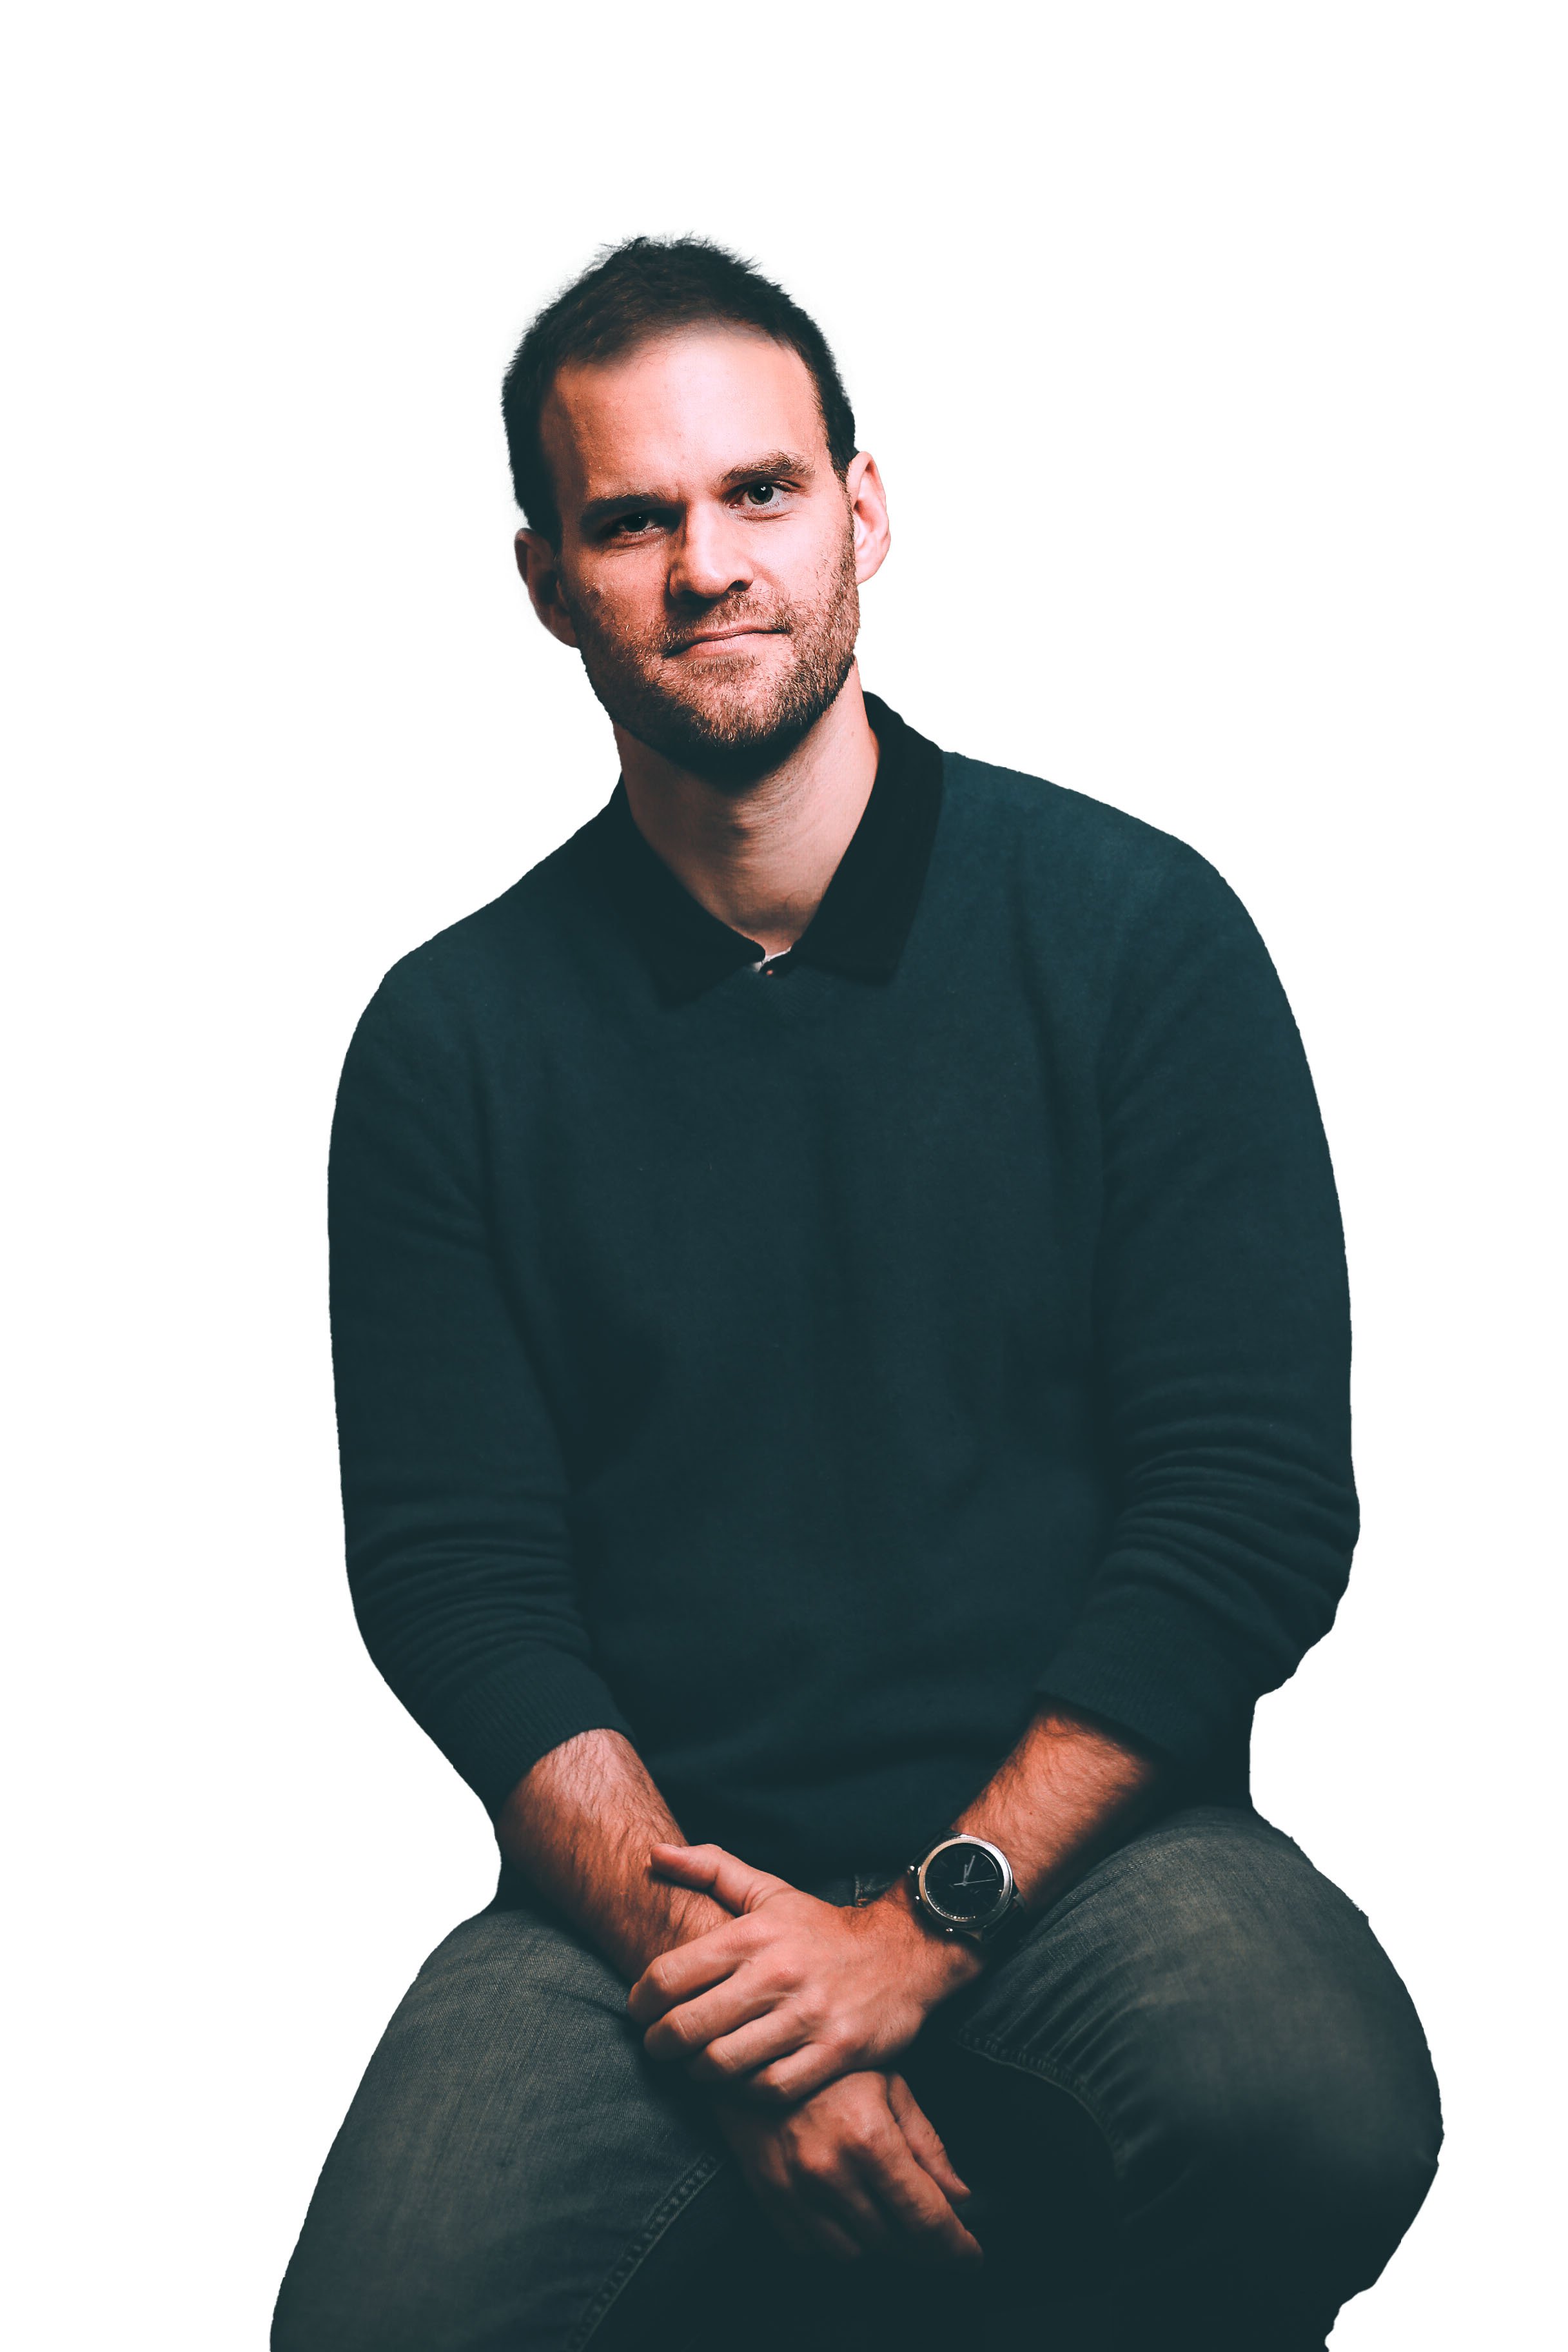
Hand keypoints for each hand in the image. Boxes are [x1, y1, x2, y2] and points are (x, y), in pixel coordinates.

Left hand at [628, 1841, 980, 2102]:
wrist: (904, 1953)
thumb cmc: (822, 1928)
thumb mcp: (768, 1890)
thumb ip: (708, 1868)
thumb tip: (652, 1854)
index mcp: (753, 1934)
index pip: (668, 1975)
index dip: (640, 2001)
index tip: (639, 2011)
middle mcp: (777, 1974)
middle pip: (688, 2027)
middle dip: (659, 2044)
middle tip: (658, 2047)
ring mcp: (807, 2016)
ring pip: (723, 2064)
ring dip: (698, 2071)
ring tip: (695, 2064)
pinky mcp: (834, 2052)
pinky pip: (769, 2088)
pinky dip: (745, 2092)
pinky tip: (740, 2080)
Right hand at [712, 2068, 983, 2266]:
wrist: (753, 2051)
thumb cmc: (833, 2064)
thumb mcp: (891, 2085)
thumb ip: (927, 2143)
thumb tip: (960, 2196)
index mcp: (869, 2138)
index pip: (925, 2216)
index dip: (956, 2245)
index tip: (973, 2258)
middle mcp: (831, 2171)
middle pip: (894, 2241)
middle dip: (924, 2246)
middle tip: (940, 2238)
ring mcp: (795, 2189)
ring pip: (854, 2252)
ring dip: (878, 2241)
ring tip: (888, 2213)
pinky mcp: (769, 2197)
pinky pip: (812, 2246)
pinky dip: (835, 2237)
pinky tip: (846, 2209)